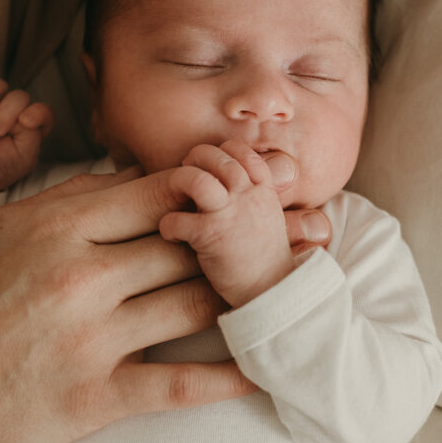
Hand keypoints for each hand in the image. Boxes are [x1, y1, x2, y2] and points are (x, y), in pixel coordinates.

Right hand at [0, 167, 256, 442]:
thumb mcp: (4, 228)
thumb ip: (72, 197)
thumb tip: (137, 174)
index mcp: (60, 230)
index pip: (158, 195)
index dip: (206, 190)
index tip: (233, 193)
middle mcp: (82, 279)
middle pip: (185, 247)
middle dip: (232, 239)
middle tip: (271, 238)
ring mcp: (92, 341)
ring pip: (192, 305)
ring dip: (238, 297)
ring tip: (274, 289)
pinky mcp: (97, 398)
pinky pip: (179, 384)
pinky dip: (228, 378)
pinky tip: (263, 370)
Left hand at [159, 140, 298, 306]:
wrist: (273, 291)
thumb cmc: (264, 256)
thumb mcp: (268, 216)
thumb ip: (249, 195)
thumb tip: (222, 180)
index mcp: (262, 190)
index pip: (242, 151)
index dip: (221, 151)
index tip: (210, 163)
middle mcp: (247, 197)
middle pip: (216, 157)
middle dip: (195, 159)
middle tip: (186, 174)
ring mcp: (229, 216)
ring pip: (196, 180)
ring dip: (179, 182)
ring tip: (176, 196)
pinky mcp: (210, 238)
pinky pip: (177, 220)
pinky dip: (168, 225)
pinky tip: (172, 234)